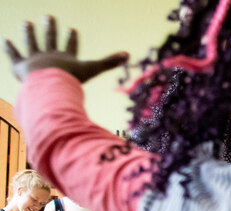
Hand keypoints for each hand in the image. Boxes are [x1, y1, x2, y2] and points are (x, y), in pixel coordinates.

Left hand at [4, 16, 127, 82]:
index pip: (70, 46)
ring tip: (26, 23)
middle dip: (50, 28)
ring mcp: (34, 59)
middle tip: (48, 17)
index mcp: (66, 57)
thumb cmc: (72, 77)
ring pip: (32, 44)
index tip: (71, 29)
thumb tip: (128, 54)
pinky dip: (9, 48)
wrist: (50, 82)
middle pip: (50, 39)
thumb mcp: (93, 69)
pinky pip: (14, 55)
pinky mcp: (20, 66)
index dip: (71, 38)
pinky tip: (5, 40)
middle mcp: (49, 55)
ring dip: (29, 33)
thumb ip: (109, 63)